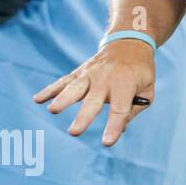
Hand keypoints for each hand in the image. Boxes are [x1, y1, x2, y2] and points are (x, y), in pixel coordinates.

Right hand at [32, 39, 155, 145]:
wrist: (129, 42)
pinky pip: (64, 81)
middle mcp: (106, 79)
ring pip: (75, 87)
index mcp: (125, 84)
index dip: (114, 126)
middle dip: (83, 117)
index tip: (107, 142)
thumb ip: (135, 108)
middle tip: (73, 132)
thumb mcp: (148, 89)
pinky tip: (37, 99)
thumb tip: (121, 128)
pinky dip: (50, 89)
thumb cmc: (140, 71)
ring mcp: (91, 74)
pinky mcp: (80, 72)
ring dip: (63, 99)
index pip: (120, 109)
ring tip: (52, 110)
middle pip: (93, 100)